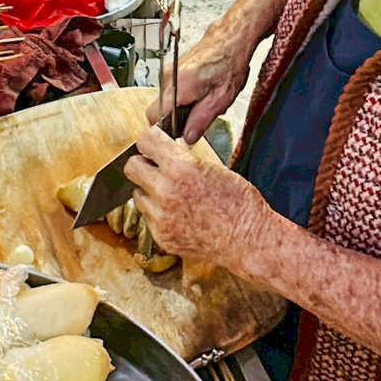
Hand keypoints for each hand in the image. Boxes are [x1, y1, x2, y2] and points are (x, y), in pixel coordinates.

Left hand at [125, 126, 273, 269]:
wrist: (249, 240)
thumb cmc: (241, 204)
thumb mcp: (215, 168)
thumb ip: (185, 160)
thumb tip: (168, 152)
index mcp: (181, 168)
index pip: (145, 141)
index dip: (151, 141)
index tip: (154, 144)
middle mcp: (165, 191)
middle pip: (131, 168)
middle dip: (142, 165)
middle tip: (155, 168)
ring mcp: (161, 217)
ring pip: (137, 195)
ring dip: (150, 192)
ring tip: (171, 195)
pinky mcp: (161, 237)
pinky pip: (148, 218)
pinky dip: (158, 214)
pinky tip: (178, 215)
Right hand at [147, 0, 299, 143]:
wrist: (230, 39)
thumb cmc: (229, 63)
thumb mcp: (220, 99)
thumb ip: (200, 121)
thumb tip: (187, 138)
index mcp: (177, 87)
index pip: (154, 118)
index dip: (166, 130)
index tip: (179, 135)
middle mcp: (167, 79)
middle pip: (159, 111)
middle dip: (176, 120)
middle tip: (198, 118)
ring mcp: (167, 73)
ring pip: (166, 102)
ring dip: (181, 108)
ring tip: (203, 101)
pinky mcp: (171, 70)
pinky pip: (171, 92)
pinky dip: (184, 97)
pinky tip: (201, 92)